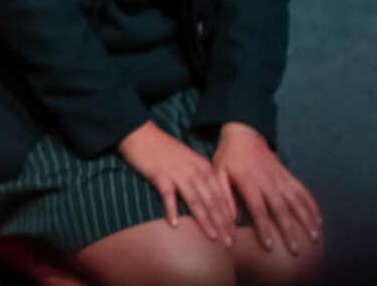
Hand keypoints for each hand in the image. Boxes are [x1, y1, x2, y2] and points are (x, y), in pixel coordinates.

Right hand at [117, 121, 236, 245]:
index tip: (233, 232)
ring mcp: (177, 173)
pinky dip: (172, 209)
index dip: (228, 215)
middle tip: (228, 241)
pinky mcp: (160, 175)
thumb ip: (201, 177)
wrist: (142, 134)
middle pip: (211, 200)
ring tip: (212, 236)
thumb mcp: (190, 160)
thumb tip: (212, 201)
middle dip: (222, 222)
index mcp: (203, 167)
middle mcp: (194, 170)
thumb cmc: (166, 150)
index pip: (220, 195)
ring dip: (204, 220)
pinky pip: (168, 195)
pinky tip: (174, 224)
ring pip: (195, 200)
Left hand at [215, 122, 320, 258]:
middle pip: (281, 207)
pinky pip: (302, 190)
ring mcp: (280, 177)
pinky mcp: (287, 175)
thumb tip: (228, 220)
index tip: (269, 247)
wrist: (243, 134)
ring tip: (315, 237)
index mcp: (248, 180)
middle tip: (295, 250)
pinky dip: (312, 205)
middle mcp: (267, 180)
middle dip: (289, 230)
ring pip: (297, 200)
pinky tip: (318, 220)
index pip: (258, 208)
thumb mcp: (217, 173)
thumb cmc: (227, 157)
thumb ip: (223, 196)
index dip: (264, 228)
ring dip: (307, 219)